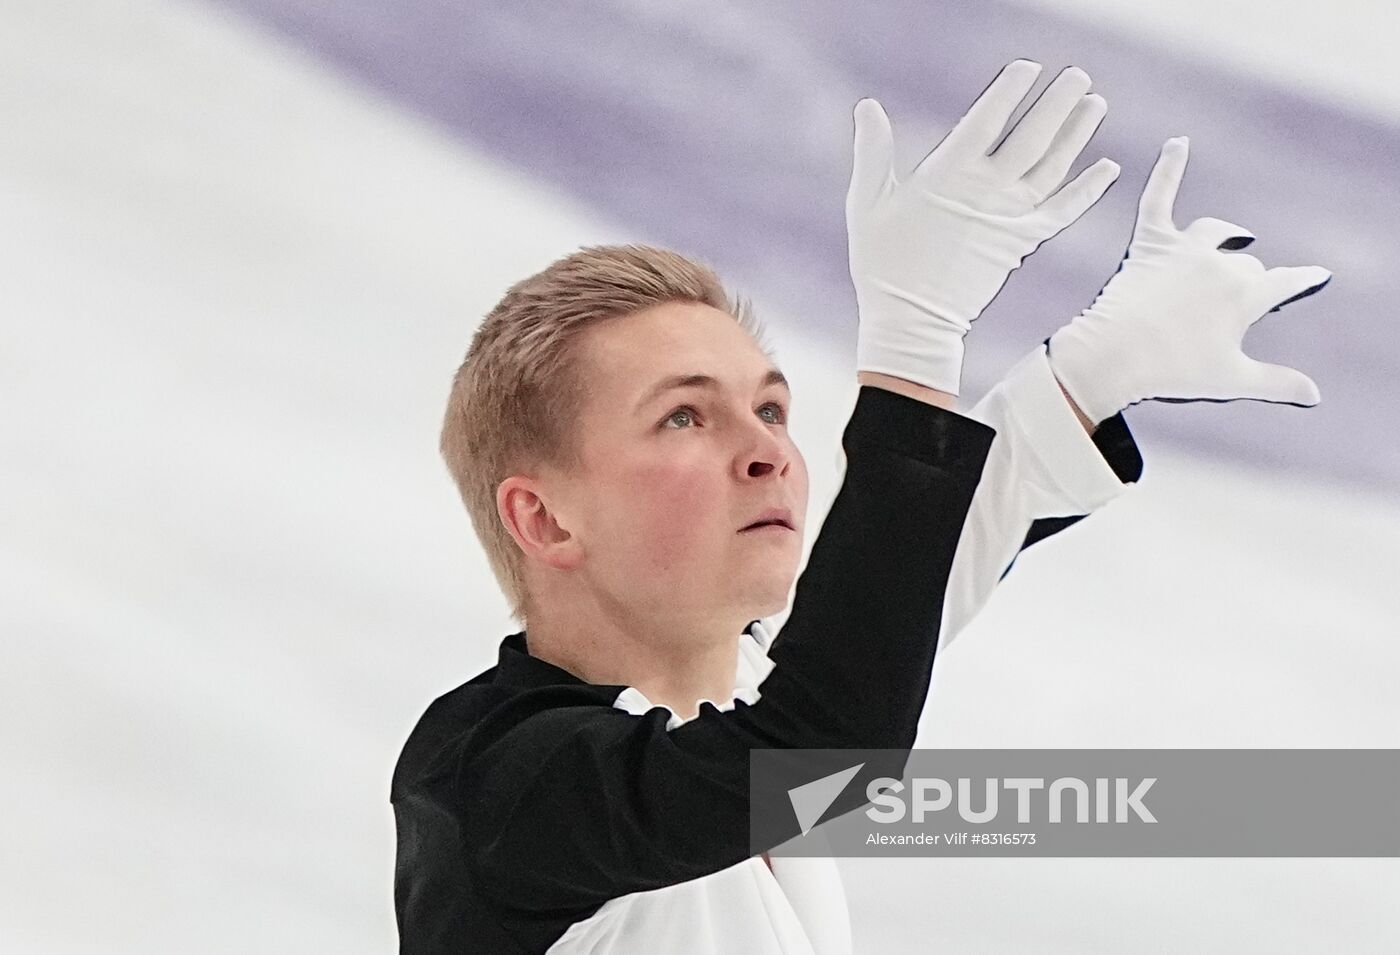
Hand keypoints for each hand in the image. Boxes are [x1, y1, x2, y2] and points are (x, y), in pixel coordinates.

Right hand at [848, 59, 1119, 395]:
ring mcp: (1010, 217)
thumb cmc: (883, 264)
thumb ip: (873, 153)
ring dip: (1077, 133)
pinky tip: (1108, 167)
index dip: (1010, 91)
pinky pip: (1064, 210)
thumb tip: (868, 106)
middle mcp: (987, 191)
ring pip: (1054, 166)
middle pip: (1032, 136)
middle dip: (1058, 102)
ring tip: (1096, 103)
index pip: (987, 120)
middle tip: (1079, 75)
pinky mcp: (1022, 243)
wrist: (912, 322)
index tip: (1028, 68)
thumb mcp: (867, 205)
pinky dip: (1087, 189)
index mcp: (947, 175)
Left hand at [1046, 136, 1332, 424]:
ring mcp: (1183, 251)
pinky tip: (1178, 143)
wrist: (1113, 358)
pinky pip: (1159, 198)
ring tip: (1233, 238)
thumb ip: (1276, 383)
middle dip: (1244, 280)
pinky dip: (1168, 169)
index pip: (1286, 281)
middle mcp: (1219, 265)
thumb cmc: (1172, 372)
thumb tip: (1316, 395)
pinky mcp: (1148, 243)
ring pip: (1214, 232)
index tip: (1316, 276)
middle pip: (1244, 264)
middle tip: (1231, 302)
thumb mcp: (1230, 380)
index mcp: (1245, 296)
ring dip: (1225, 236)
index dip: (1303, 280)